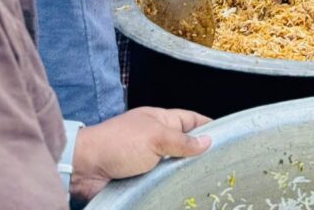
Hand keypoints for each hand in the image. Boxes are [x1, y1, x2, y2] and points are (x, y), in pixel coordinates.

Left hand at [69, 107, 210, 204]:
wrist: (85, 167)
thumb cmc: (119, 144)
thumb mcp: (156, 138)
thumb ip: (182, 141)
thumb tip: (208, 141)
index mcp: (160, 119)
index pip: (191, 119)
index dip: (208, 125)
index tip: (227, 136)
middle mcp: (155, 138)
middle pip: (184, 145)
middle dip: (199, 154)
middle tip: (220, 168)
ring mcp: (147, 159)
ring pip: (173, 166)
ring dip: (183, 175)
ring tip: (205, 184)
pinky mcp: (139, 178)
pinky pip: (160, 182)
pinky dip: (170, 187)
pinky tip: (182, 194)